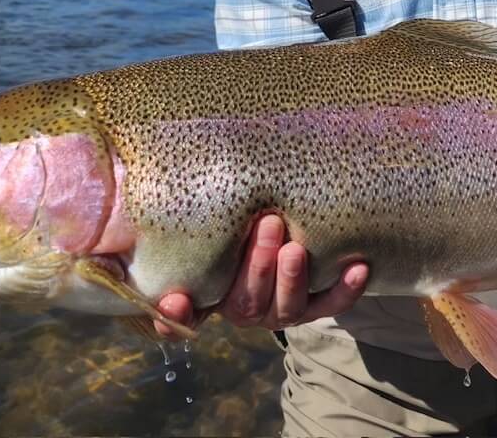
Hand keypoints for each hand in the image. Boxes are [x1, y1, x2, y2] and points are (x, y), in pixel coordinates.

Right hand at [153, 214, 368, 336]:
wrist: (284, 224)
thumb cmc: (236, 216)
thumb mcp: (208, 214)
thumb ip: (191, 210)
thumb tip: (138, 184)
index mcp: (208, 289)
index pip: (180, 311)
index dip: (173, 312)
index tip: (175, 299)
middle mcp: (242, 306)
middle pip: (244, 300)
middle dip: (256, 265)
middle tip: (268, 224)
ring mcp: (279, 310)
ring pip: (285, 309)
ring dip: (292, 279)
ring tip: (296, 249)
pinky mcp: (313, 306)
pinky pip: (329, 304)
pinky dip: (344, 289)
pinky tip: (358, 267)